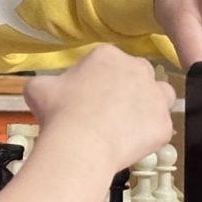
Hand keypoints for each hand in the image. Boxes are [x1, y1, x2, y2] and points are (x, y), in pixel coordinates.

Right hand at [22, 45, 175, 176]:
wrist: (80, 145)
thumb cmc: (59, 114)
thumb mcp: (38, 89)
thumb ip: (46, 83)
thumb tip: (44, 88)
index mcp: (108, 55)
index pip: (110, 63)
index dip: (100, 80)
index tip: (90, 97)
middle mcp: (137, 68)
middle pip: (139, 74)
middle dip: (128, 89)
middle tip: (110, 111)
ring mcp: (155, 96)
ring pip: (160, 95)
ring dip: (149, 105)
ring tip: (129, 124)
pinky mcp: (163, 123)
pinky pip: (161, 128)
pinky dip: (149, 136)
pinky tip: (130, 145)